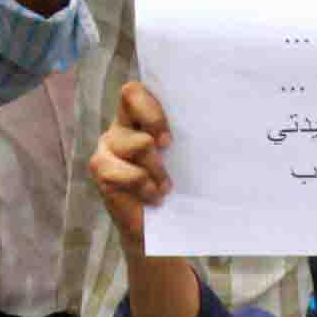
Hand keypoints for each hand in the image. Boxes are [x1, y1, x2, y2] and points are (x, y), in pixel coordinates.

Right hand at [87, 77, 171, 257]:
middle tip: (168, 146)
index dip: (152, 102)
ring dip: (158, 168)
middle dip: (156, 120)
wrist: (159, 227)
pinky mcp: (101, 169)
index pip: (135, 90)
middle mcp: (119, 126)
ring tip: (165, 187)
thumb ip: (185, 137)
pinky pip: (131, 173)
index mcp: (138, 117)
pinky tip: (154, 197)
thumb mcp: (183, 158)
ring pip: (140, 142)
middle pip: (130, 94)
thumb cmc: (176, 186)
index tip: (171, 134)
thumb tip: (215, 122)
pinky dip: (147, 187)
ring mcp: (107, 146)